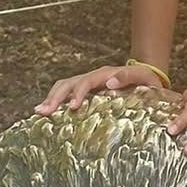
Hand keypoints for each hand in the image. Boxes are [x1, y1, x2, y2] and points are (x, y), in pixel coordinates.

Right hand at [35, 63, 165, 114]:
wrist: (146, 75)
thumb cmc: (146, 80)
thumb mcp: (142, 77)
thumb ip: (127, 77)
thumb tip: (109, 83)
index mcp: (105, 74)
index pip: (87, 81)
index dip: (78, 93)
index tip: (72, 106)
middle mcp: (93, 77)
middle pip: (69, 83)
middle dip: (56, 97)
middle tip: (45, 112)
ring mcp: (87, 83)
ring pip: (64, 86)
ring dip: (51, 98)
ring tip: (39, 112)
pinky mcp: (85, 91)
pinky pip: (66, 92)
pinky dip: (55, 100)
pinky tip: (46, 112)